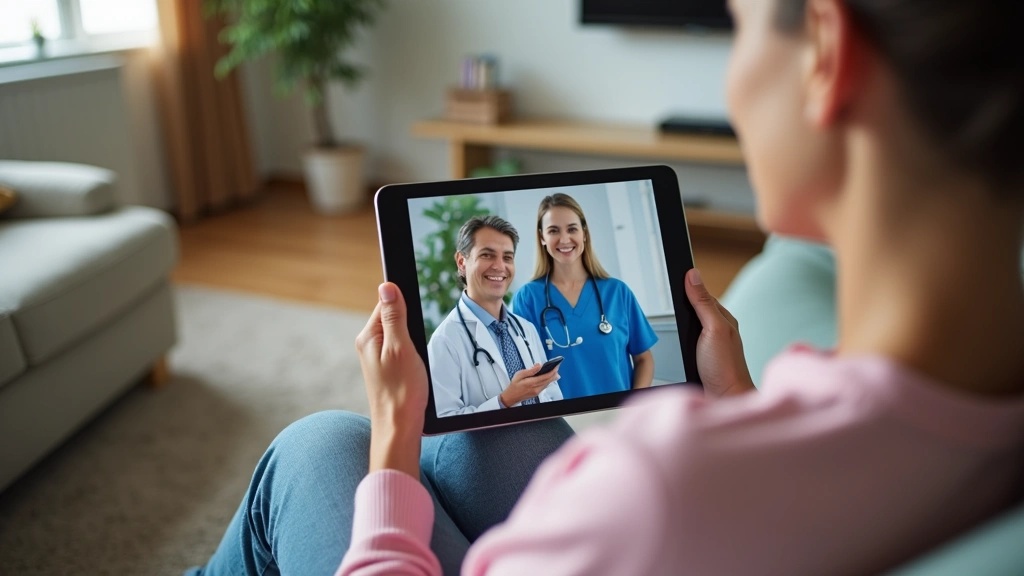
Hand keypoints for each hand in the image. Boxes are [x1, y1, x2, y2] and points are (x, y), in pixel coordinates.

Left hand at [355, 282, 427, 477]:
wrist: (399, 428)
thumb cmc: (402, 392)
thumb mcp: (401, 348)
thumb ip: (394, 316)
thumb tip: (387, 287)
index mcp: (368, 336)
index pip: (385, 303)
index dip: (403, 306)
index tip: (413, 320)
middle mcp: (368, 345)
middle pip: (392, 318)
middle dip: (409, 326)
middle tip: (415, 347)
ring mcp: (376, 357)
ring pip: (398, 334)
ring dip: (411, 341)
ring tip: (414, 361)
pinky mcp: (386, 368)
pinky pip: (399, 348)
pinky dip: (411, 353)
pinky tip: (413, 368)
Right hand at [500, 364, 559, 406]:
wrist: (511, 397)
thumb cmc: (514, 386)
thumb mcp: (519, 375)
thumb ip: (530, 370)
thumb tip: (538, 365)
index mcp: (532, 383)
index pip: (546, 376)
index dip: (552, 371)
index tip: (556, 366)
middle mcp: (536, 388)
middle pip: (548, 380)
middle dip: (554, 373)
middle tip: (557, 367)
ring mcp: (537, 392)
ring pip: (547, 384)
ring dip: (552, 377)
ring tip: (555, 371)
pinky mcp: (537, 393)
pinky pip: (544, 386)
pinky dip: (548, 381)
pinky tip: (548, 378)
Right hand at [684, 268, 755, 397]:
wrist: (725, 400)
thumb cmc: (726, 368)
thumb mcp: (713, 328)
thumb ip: (703, 303)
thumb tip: (693, 275)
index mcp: (722, 318)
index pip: (702, 294)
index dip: (688, 285)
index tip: (675, 273)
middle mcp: (717, 330)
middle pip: (694, 309)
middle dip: (682, 304)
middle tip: (670, 290)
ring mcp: (708, 345)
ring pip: (689, 326)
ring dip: (680, 324)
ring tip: (672, 312)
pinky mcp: (700, 359)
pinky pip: (686, 343)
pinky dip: (679, 341)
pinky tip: (675, 342)